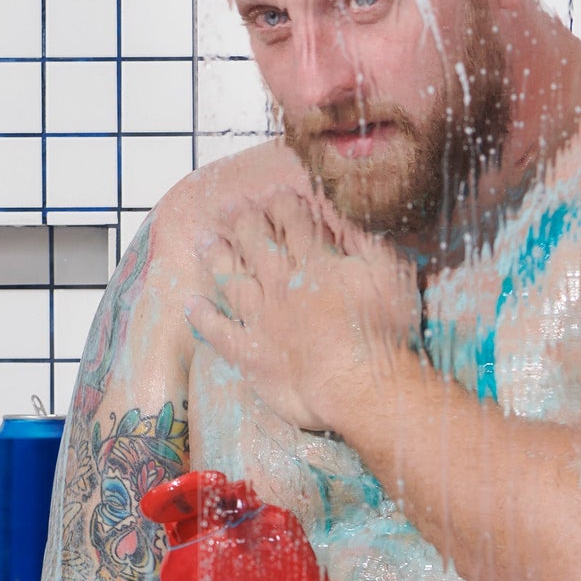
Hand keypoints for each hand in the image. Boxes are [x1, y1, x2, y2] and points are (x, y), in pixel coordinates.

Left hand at [186, 189, 420, 434]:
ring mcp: (261, 319)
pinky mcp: (250, 354)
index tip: (274, 192)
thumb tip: (344, 215)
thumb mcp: (390, 273)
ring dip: (216, 256)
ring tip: (204, 240)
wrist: (359, 388)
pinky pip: (219, 332)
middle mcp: (281, 284)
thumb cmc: (384, 332)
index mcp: (316, 262)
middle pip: (256, 242)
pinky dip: (203, 317)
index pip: (294, 222)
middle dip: (243, 220)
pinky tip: (190, 304)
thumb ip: (366, 241)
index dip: (282, 204)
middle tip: (230, 205)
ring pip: (231, 278)